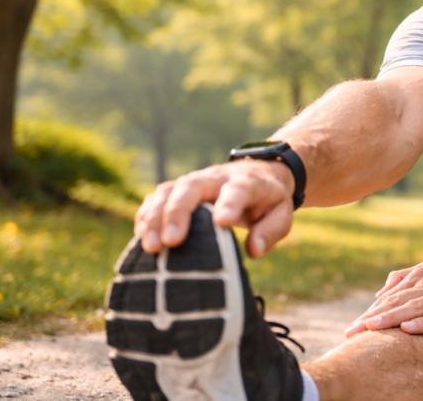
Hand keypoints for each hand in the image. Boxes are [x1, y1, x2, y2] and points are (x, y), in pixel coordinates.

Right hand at [133, 159, 294, 258]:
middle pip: (192, 186)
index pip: (238, 188)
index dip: (230, 203)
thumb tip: (254, 250)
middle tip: (171, 242)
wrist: (258, 173)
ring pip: (169, 190)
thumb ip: (271, 230)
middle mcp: (216, 178)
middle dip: (178, 212)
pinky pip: (157, 197)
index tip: (222, 222)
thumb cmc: (268, 201)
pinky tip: (141, 236)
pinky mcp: (179, 189)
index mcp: (247, 182)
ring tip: (152, 247)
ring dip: (156, 217)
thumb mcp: (281, 214)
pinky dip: (146, 214)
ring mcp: (195, 182)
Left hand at [345, 245, 422, 336]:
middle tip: (350, 333)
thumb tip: (380, 293)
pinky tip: (409, 329)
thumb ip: (407, 278)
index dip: (370, 313)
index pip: (391, 298)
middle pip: (397, 303)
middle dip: (373, 319)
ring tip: (371, 329)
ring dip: (391, 319)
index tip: (351, 329)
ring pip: (414, 308)